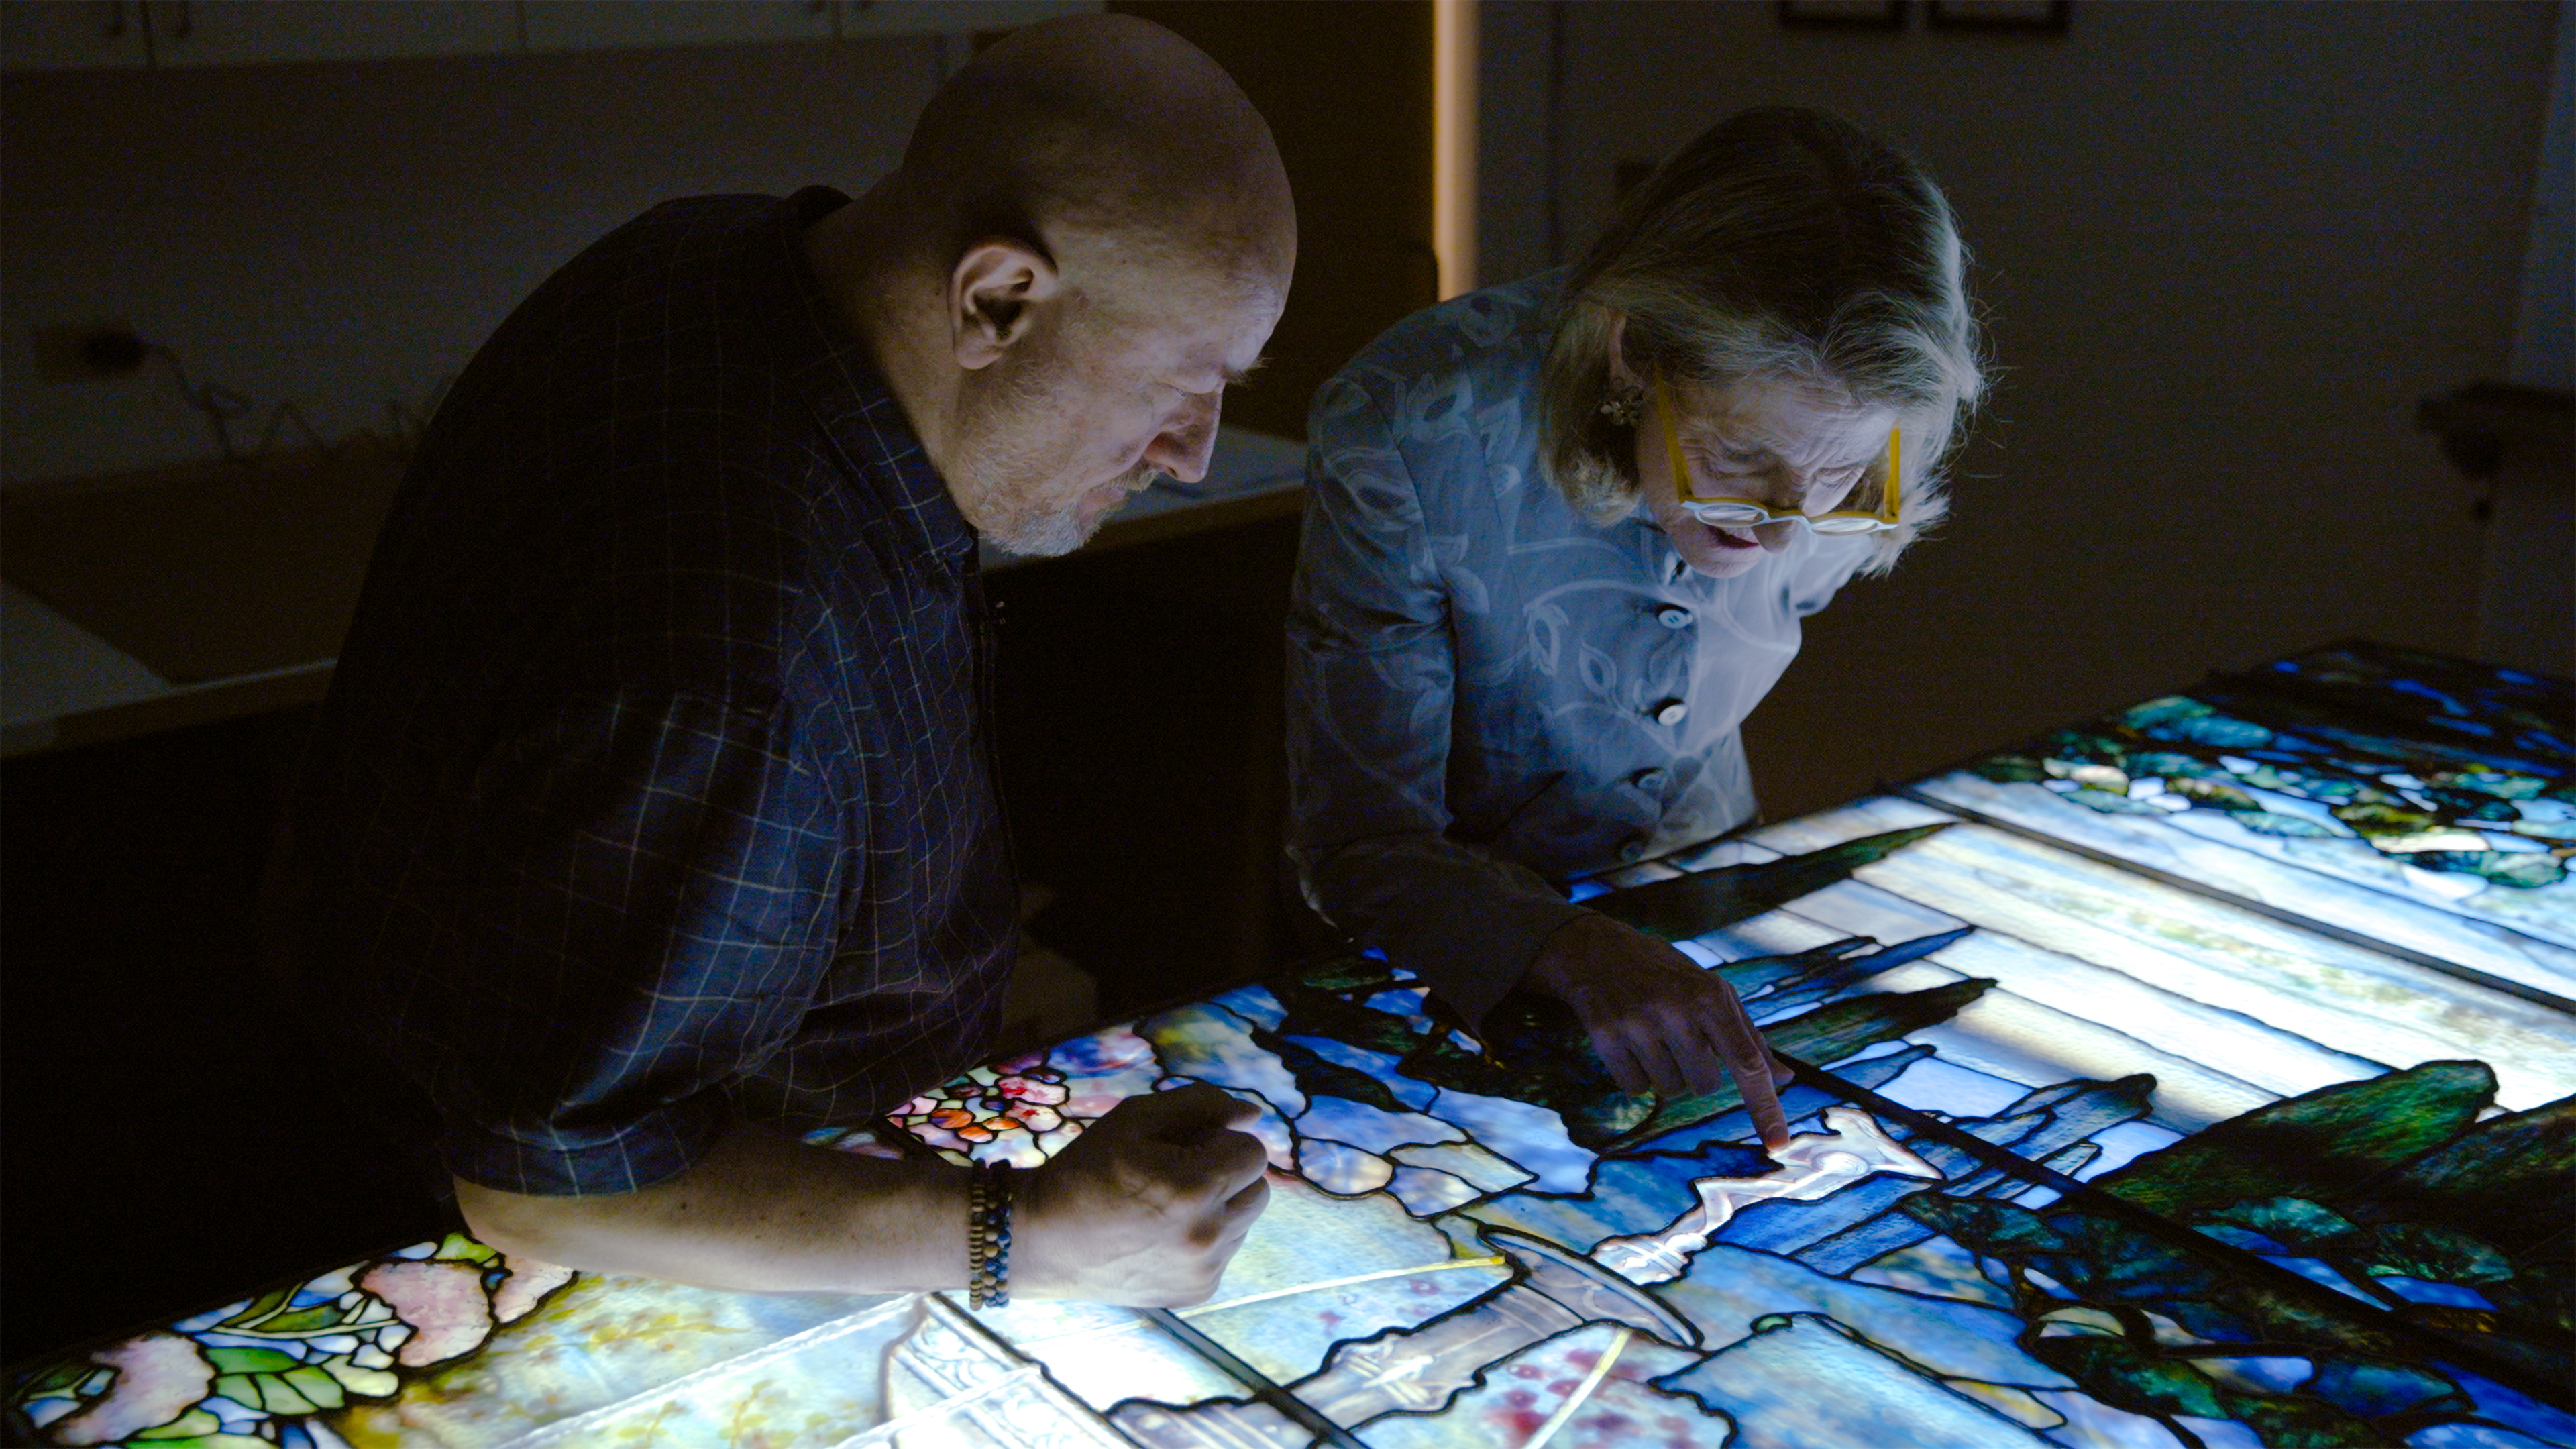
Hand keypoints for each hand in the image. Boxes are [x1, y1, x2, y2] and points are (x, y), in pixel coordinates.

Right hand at [1014, 1083, 1271, 1305]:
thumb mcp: (1136, 1118)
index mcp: (1191, 1189)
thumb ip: (1200, 1105)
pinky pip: (1226, 1251)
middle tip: (1176, 1173)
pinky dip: (1205, 1238)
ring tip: (1164, 1206)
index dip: (1219, 1141)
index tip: (1180, 1148)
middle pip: (1259, 1188)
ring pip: (1245, 1221)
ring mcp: (1203, 1271)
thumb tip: (1251, 1114)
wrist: (1041, 1240)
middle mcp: (1205, 1237)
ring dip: (1219, 1206)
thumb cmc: (1088, 1168)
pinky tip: (1161, 1235)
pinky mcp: (1197, 1293)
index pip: (1252, 1151)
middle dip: (1226, 1173)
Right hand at [1526, 913, 1796, 1149]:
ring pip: (1668, 1090)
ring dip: (1664, 1075)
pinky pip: (1634, 1088)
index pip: (1748, 1063)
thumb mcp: (1712, 992)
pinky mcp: (1605, 1034)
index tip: (1779, 1145)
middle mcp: (1676, 1008)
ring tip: (1651, 1037)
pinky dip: (1634, 1076)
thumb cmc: (1666, 976)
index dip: (1765, 1107)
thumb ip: (1748, 1037)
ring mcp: (1638, 1021)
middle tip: (1678, 1040)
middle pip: (1705, 1085)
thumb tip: (1786, 1078)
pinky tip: (1628, 1043)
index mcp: (1711, 996)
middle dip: (1696, 1074)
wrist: (1595, 950)